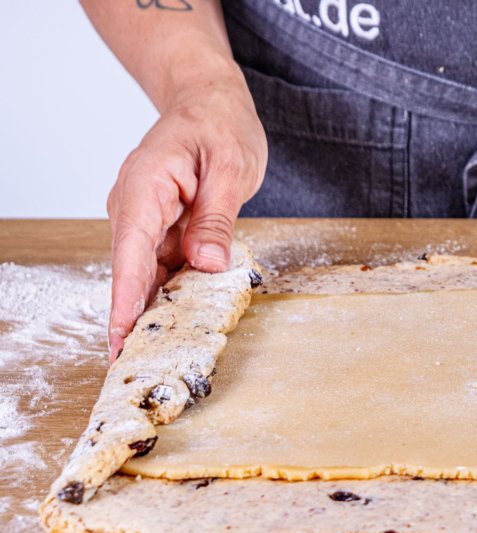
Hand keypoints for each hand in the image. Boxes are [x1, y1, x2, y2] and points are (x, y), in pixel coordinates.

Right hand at [106, 60, 266, 362]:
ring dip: (153, 311)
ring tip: (159, 354)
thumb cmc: (220, 124)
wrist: (210, 101)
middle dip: (133, 317)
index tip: (121, 335)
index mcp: (146, 186)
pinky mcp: (160, 228)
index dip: (127, 297)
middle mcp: (135, 206)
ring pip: (146, 273)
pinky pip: (163, 266)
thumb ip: (216, 217)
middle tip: (136, 364)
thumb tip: (204, 262)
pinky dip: (171, 293)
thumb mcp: (231, 168)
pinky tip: (180, 323)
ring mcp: (145, 219)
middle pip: (131, 270)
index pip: (131, 250)